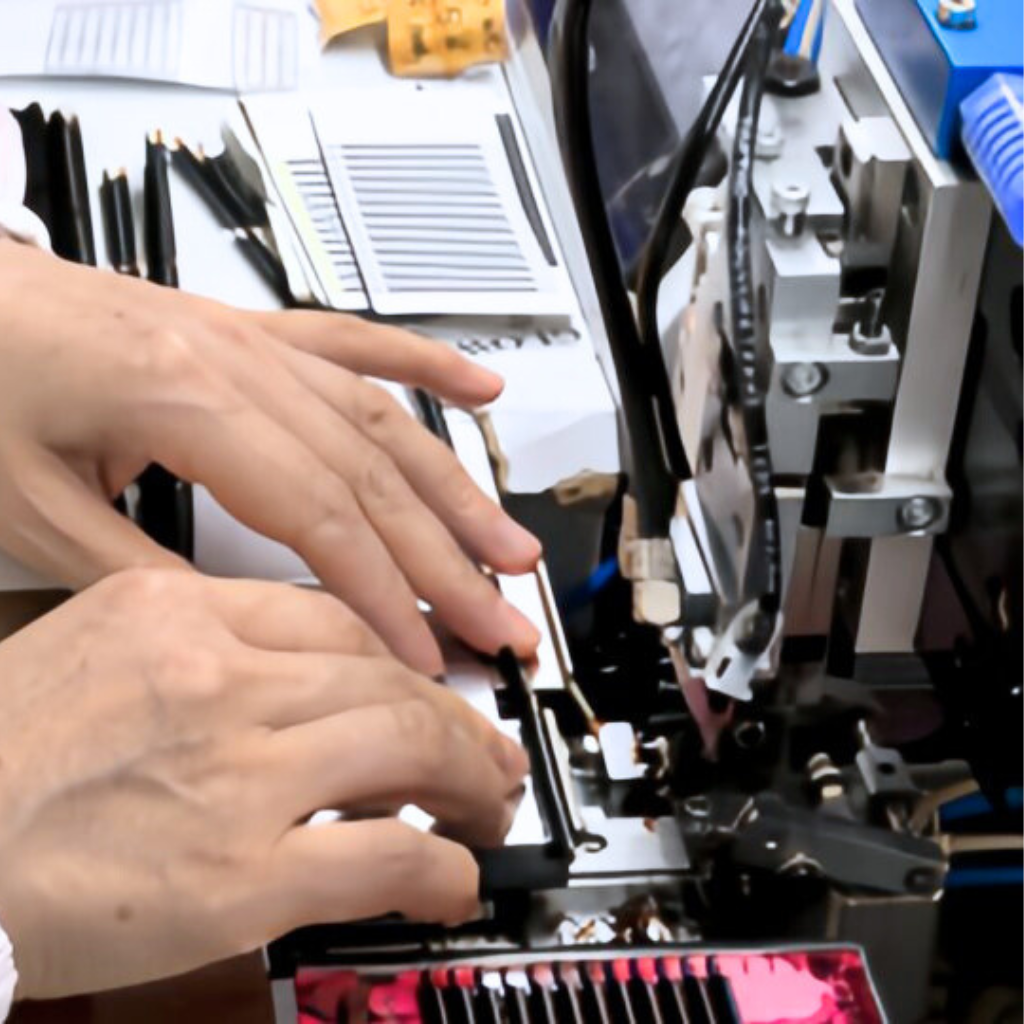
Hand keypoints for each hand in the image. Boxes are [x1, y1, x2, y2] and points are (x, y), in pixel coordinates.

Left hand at [0, 242, 540, 673]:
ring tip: (510, 544)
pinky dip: (426, 366)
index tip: (424, 654)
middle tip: (503, 618)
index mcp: (186, 398)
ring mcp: (254, 341)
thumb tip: (234, 633)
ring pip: (385, 420)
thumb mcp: (33, 506)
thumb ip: (141, 576)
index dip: (385, 594)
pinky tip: (478, 387)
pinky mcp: (252, 334)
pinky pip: (357, 345)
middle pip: (375, 475)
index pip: (323, 516)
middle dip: (449, 559)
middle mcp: (239, 361)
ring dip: (456, 489)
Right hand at [0, 570, 527, 997]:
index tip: (428, 685)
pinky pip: (382, 853)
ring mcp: (232, 772)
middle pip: (386, 675)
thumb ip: (198, 659)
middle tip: (488, 751)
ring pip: (405, 744)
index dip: (403, 655)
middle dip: (458, 718)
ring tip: (487, 802)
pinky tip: (450, 877)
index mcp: (172, 614)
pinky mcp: (235, 874)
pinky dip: (438, 864)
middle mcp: (213, 677)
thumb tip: (291, 690)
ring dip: (468, 776)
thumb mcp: (87, 658)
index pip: (334, 618)